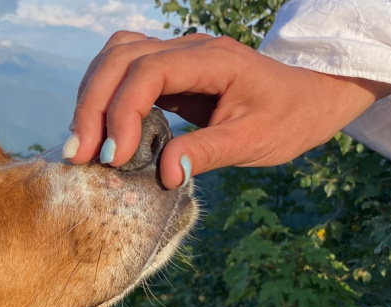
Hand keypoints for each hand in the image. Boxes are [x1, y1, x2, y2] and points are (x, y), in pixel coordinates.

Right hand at [64, 31, 390, 188]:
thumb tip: (164, 174)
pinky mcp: (169, 70)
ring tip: (82, 144)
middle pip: (120, 57)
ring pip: (114, 57)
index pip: (149, 71)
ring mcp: (176, 55)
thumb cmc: (289, 118)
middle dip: (93, 105)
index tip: (115, 158)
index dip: (123, 112)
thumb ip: (207, 153)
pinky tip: (100, 129)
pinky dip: (103, 95)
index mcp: (213, 60)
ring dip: (91, 97)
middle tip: (81, 155)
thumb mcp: (255, 141)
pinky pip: (123, 70)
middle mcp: (188, 48)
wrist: (309, 98)